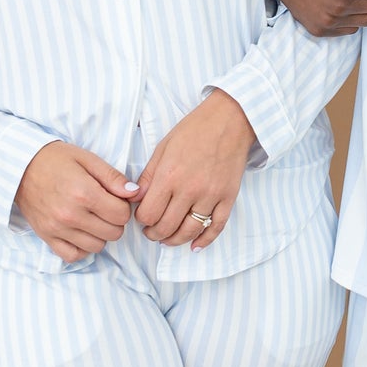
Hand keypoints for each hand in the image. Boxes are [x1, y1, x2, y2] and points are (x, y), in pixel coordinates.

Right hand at [14, 142, 140, 264]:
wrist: (19, 167)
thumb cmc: (55, 159)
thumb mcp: (87, 159)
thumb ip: (113, 177)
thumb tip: (135, 193)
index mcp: (84, 193)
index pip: (122, 214)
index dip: (124, 206)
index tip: (115, 198)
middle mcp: (71, 215)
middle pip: (113, 233)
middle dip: (115, 221)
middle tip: (105, 207)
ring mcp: (57, 229)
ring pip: (97, 246)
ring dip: (100, 234)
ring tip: (92, 218)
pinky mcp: (46, 237)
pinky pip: (73, 255)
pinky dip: (81, 248)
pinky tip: (81, 232)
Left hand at [134, 91, 253, 248]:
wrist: (230, 120)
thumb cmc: (194, 130)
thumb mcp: (163, 147)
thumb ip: (148, 176)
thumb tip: (136, 199)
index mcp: (170, 176)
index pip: (148, 214)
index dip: (140, 219)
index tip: (142, 216)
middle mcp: (190, 189)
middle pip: (166, 227)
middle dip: (154, 233)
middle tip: (151, 232)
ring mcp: (211, 195)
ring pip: (189, 231)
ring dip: (174, 240)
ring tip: (167, 239)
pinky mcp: (228, 197)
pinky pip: (216, 226)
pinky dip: (205, 240)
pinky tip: (195, 246)